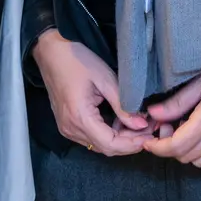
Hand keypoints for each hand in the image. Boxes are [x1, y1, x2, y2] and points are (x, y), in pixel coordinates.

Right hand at [32, 29, 150, 155]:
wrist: (51, 53)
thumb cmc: (77, 60)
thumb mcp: (105, 79)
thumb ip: (123, 106)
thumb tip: (141, 124)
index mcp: (79, 117)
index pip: (110, 144)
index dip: (132, 144)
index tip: (150, 135)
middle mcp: (71, 128)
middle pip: (106, 148)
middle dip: (129, 142)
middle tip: (149, 128)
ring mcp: (67, 128)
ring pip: (99, 145)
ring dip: (120, 139)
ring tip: (138, 124)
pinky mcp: (67, 124)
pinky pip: (91, 137)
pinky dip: (108, 134)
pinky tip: (120, 121)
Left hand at [142, 53, 200, 168]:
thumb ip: (178, 101)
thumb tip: (152, 113)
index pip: (176, 147)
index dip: (158, 148)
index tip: (148, 141)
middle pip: (185, 157)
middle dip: (170, 147)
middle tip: (168, 127)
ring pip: (200, 162)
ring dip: (187, 152)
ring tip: (186, 131)